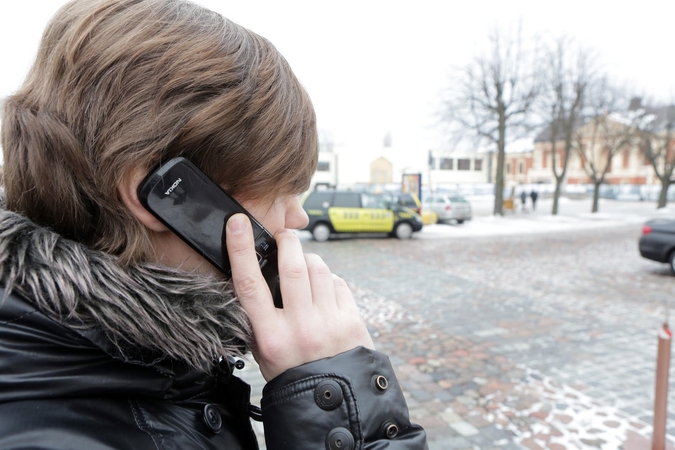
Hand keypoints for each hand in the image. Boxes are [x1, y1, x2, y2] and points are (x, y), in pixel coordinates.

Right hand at [225, 214, 374, 380]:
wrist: (332, 399)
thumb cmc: (291, 372)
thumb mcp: (264, 351)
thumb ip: (259, 317)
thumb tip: (257, 272)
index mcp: (270, 337)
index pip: (249, 284)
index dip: (240, 250)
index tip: (237, 224)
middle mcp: (299, 328)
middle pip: (293, 267)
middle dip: (287, 242)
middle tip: (284, 236)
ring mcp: (328, 324)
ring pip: (319, 269)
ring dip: (310, 259)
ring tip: (305, 266)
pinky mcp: (351, 321)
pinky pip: (337, 283)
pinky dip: (328, 279)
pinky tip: (323, 290)